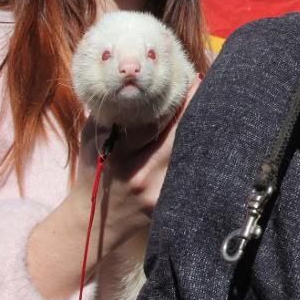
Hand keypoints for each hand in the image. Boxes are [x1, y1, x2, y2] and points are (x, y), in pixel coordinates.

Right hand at [27, 75, 200, 298]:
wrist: (93, 223)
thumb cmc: (93, 171)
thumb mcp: (90, 140)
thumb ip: (108, 113)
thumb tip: (129, 80)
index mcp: (117, 153)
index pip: (151, 119)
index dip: (171, 97)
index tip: (185, 77)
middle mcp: (139, 172)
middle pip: (177, 133)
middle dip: (193, 106)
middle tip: (204, 84)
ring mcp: (156, 190)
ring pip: (187, 151)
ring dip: (199, 126)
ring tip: (209, 103)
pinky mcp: (167, 201)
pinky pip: (187, 169)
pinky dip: (196, 150)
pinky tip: (204, 134)